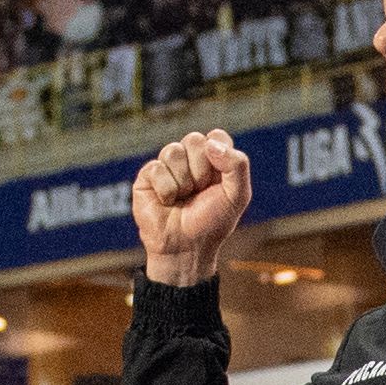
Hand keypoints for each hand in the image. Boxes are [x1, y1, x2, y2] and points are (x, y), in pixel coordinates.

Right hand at [134, 128, 251, 282]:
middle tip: (199, 192)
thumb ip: (237, 165)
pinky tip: (167, 202)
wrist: (187, 248)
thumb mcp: (237, 195)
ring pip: (173, 151)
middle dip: (201, 170)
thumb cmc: (212, 222)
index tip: (219, 179)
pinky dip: (167, 190)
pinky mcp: (148, 177)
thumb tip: (211, 143)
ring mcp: (167, 166)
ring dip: (183, 182)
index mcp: (213, 159)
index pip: (216, 136)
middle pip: (194, 139)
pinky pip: (157, 168)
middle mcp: (189, 158)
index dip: (219, 155)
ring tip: (183, 198)